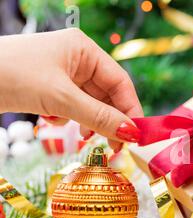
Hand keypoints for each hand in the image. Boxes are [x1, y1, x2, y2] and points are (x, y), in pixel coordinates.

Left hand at [0, 29, 142, 150]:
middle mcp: (77, 60)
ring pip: (90, 104)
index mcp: (84, 50)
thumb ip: (99, 117)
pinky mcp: (50, 89)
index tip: (136, 136)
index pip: (120, 82)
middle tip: (116, 147)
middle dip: (109, 120)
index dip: (130, 110)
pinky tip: (55, 121)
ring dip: (89, 122)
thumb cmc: (11, 75)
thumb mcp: (60, 98)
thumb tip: (131, 134)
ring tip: (84, 137)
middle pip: (107, 95)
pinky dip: (70, 119)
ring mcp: (63, 75)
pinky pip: (73, 108)